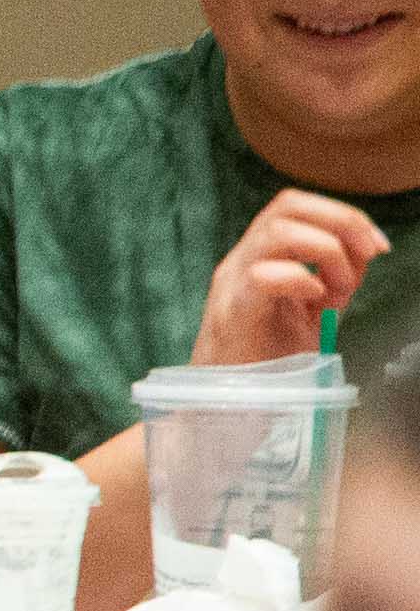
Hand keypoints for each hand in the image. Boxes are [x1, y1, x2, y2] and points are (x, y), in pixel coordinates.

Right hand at [191, 187, 388, 365]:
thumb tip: (367, 248)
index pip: (295, 206)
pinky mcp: (234, 313)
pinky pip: (264, 277)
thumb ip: (338, 275)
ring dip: (326, 252)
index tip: (378, 246)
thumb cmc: (270, 360)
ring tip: (337, 289)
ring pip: (277, 231)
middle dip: (342, 222)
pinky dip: (302, 281)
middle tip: (368, 255)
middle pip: (287, 205)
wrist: (231, 405)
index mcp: (258, 256)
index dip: (343, 214)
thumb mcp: (315, 308)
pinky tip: (315, 302)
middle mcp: (240, 260)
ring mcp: (232, 284)